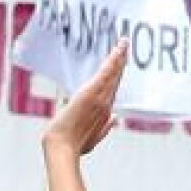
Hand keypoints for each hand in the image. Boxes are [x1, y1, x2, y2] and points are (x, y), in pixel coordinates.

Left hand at [44, 41, 126, 157]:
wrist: (64, 146)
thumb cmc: (74, 145)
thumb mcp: (92, 137)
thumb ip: (105, 128)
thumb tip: (116, 119)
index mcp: (104, 113)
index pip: (113, 90)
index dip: (118, 77)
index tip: (122, 65)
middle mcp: (105, 104)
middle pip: (116, 79)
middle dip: (122, 63)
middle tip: (126, 48)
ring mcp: (100, 97)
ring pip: (113, 74)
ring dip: (119, 58)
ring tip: (124, 43)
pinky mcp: (92, 92)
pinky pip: (106, 73)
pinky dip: (114, 60)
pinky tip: (119, 49)